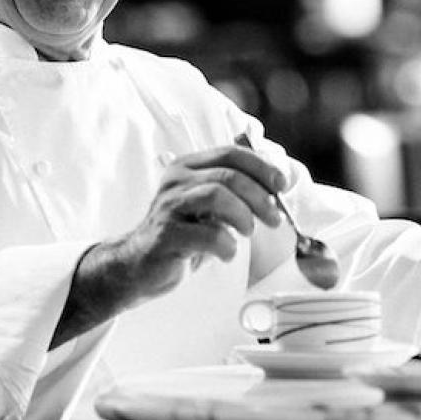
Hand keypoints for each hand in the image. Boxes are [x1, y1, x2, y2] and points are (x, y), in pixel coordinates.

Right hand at [53, 141, 283, 346]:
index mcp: (188, 167)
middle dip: (260, 197)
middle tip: (274, 219)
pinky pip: (208, 234)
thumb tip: (278, 187)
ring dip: (243, 216)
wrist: (139, 265)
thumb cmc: (182, 234)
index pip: (231, 154)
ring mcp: (168, 207)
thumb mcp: (208, 206)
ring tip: (247, 232)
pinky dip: (227, 245)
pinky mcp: (166, 235)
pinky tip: (227, 253)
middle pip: (229, 176)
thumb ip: (234, 192)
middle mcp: (176, 181)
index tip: (281, 186)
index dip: (262, 167)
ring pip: (217, 196)